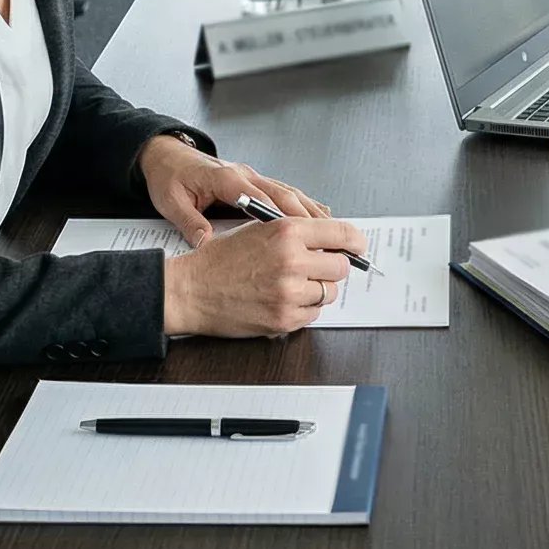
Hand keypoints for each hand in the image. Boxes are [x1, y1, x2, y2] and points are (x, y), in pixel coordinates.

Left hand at [138, 134, 328, 244]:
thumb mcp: (172, 202)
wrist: (167, 157)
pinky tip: (318, 218)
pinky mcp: (253, 181)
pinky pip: (283, 193)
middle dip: (308, 217)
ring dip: (311, 211)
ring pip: (288, 193)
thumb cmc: (169, 178)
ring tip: (333, 231)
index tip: (298, 234)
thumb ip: (190, 222)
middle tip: (329, 237)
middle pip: (283, 194)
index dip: (280, 216)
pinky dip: (303, 206)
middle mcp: (244, 175)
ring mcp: (251, 177)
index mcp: (225, 178)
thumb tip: (204, 242)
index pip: (258, 198)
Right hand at [163, 217, 368, 335]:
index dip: (355, 241)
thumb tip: (331, 241)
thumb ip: (296, 232)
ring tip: (290, 285)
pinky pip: (313, 314)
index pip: (342, 233)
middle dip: (330, 267)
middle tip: (314, 268)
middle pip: (340, 266)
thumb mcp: (258, 230)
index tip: (359, 247)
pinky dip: (302, 309)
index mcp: (286, 231)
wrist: (190, 290)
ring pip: (328, 293)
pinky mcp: (284, 318)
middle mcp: (292, 260)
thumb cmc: (220, 259)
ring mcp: (289, 292)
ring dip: (316, 290)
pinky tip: (281, 300)